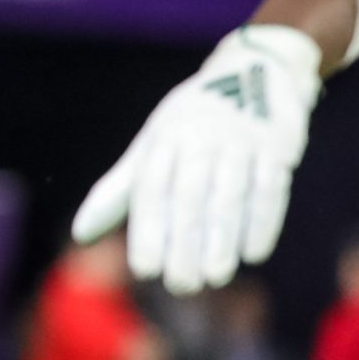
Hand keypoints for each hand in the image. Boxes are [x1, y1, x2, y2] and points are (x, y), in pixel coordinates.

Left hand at [73, 25, 320, 294]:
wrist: (254, 73)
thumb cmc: (189, 125)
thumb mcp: (151, 148)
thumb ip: (119, 191)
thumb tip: (80, 235)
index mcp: (163, 139)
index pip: (151, 189)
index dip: (147, 229)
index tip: (144, 270)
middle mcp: (198, 138)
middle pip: (190, 196)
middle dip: (184, 242)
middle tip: (181, 286)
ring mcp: (240, 139)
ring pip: (230, 195)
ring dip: (221, 238)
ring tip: (214, 278)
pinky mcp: (278, 144)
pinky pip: (270, 187)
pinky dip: (262, 221)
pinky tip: (252, 255)